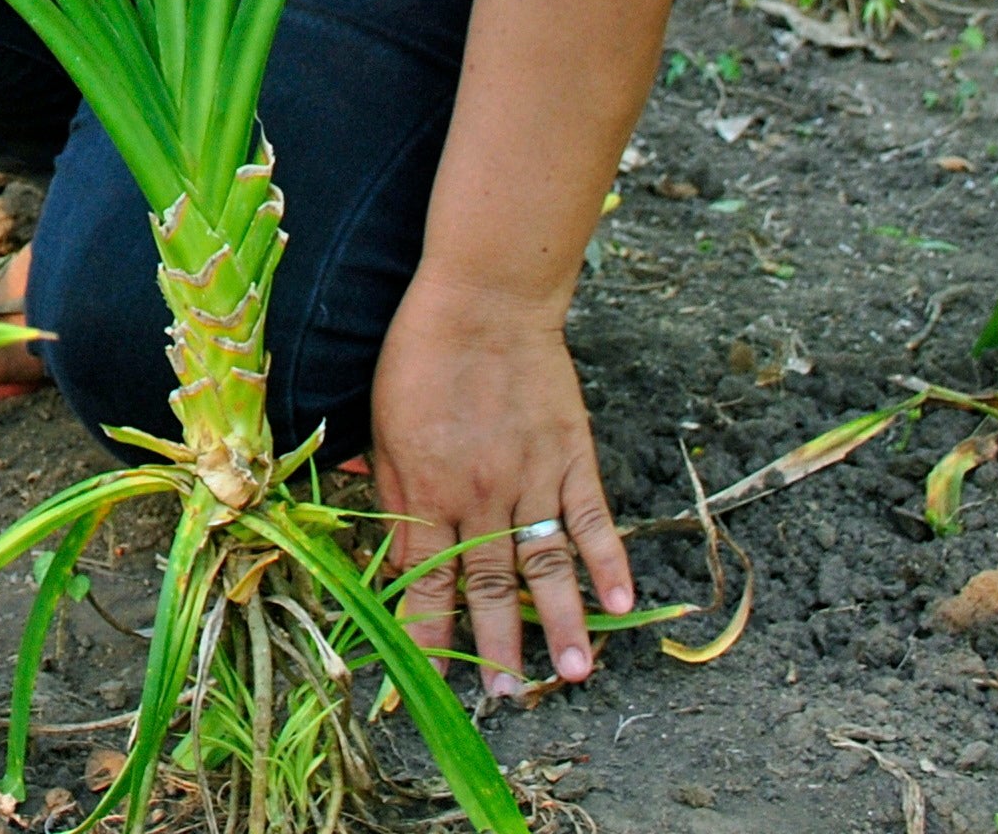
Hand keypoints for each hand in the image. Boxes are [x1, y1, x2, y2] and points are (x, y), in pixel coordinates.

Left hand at [368, 272, 633, 698]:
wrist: (485, 299)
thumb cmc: (422, 353)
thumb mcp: (381, 419)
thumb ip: (387, 482)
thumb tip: (375, 528)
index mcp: (423, 489)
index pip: (423, 579)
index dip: (425, 632)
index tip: (427, 681)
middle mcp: (477, 495)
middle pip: (486, 586)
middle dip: (494, 648)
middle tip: (505, 698)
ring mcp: (530, 478)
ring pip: (545, 565)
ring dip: (560, 623)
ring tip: (571, 675)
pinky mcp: (572, 457)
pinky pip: (592, 520)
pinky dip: (610, 562)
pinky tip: (623, 604)